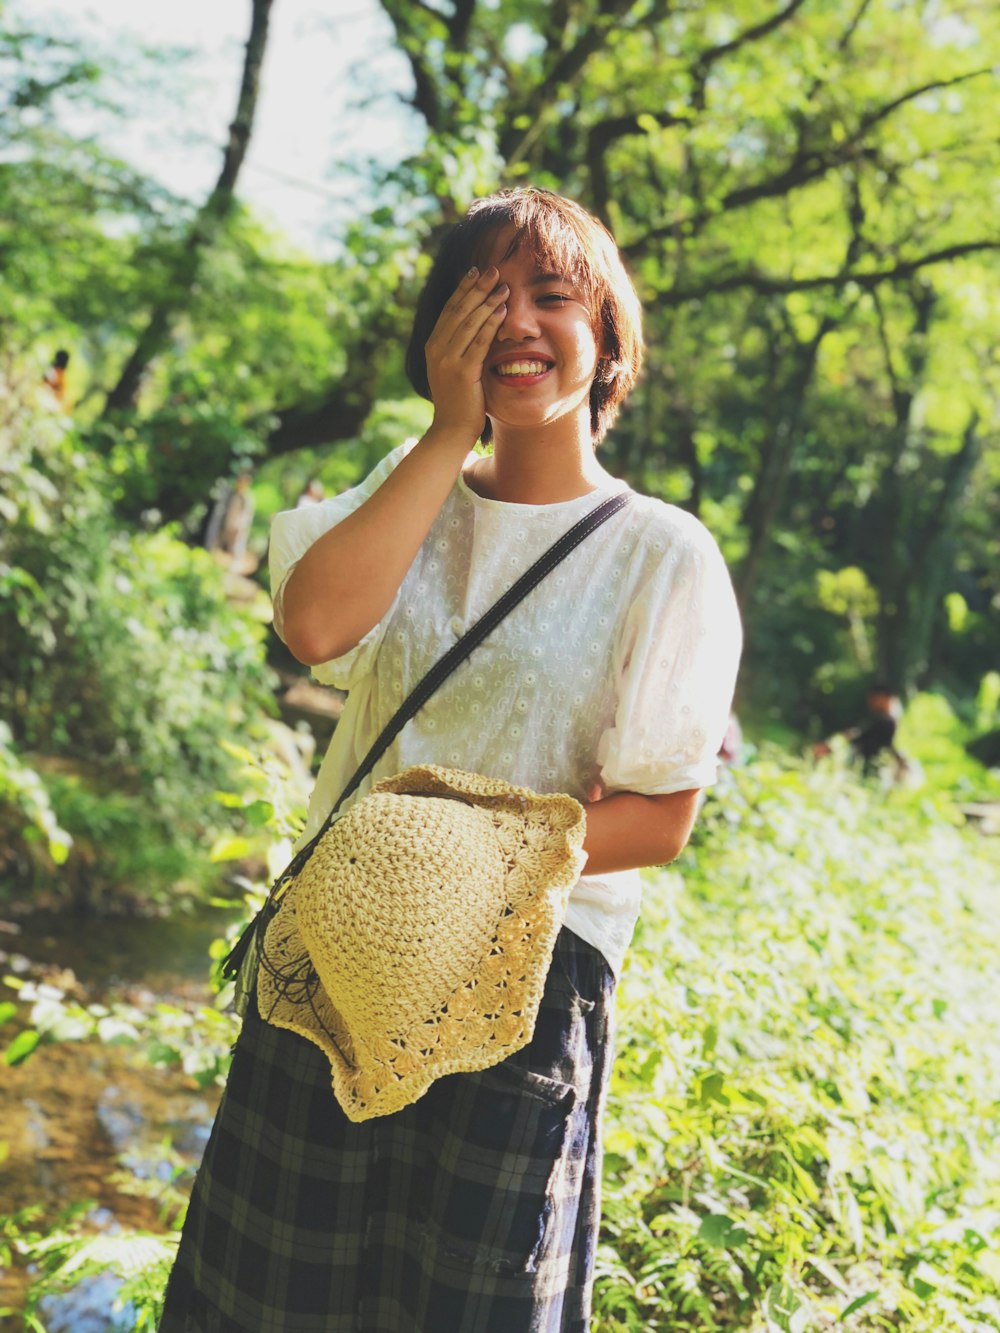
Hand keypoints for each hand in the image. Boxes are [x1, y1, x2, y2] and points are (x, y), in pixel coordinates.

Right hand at [424, 266, 507, 439]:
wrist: (451, 430)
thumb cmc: (459, 401)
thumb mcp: (454, 369)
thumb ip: (461, 347)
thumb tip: (477, 325)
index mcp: (433, 345)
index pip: (449, 309)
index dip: (463, 288)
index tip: (476, 271)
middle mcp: (436, 349)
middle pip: (458, 310)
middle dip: (476, 288)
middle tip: (493, 270)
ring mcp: (448, 360)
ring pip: (468, 322)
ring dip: (487, 301)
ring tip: (503, 286)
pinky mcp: (462, 372)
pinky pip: (479, 342)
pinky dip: (491, 323)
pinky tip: (502, 310)